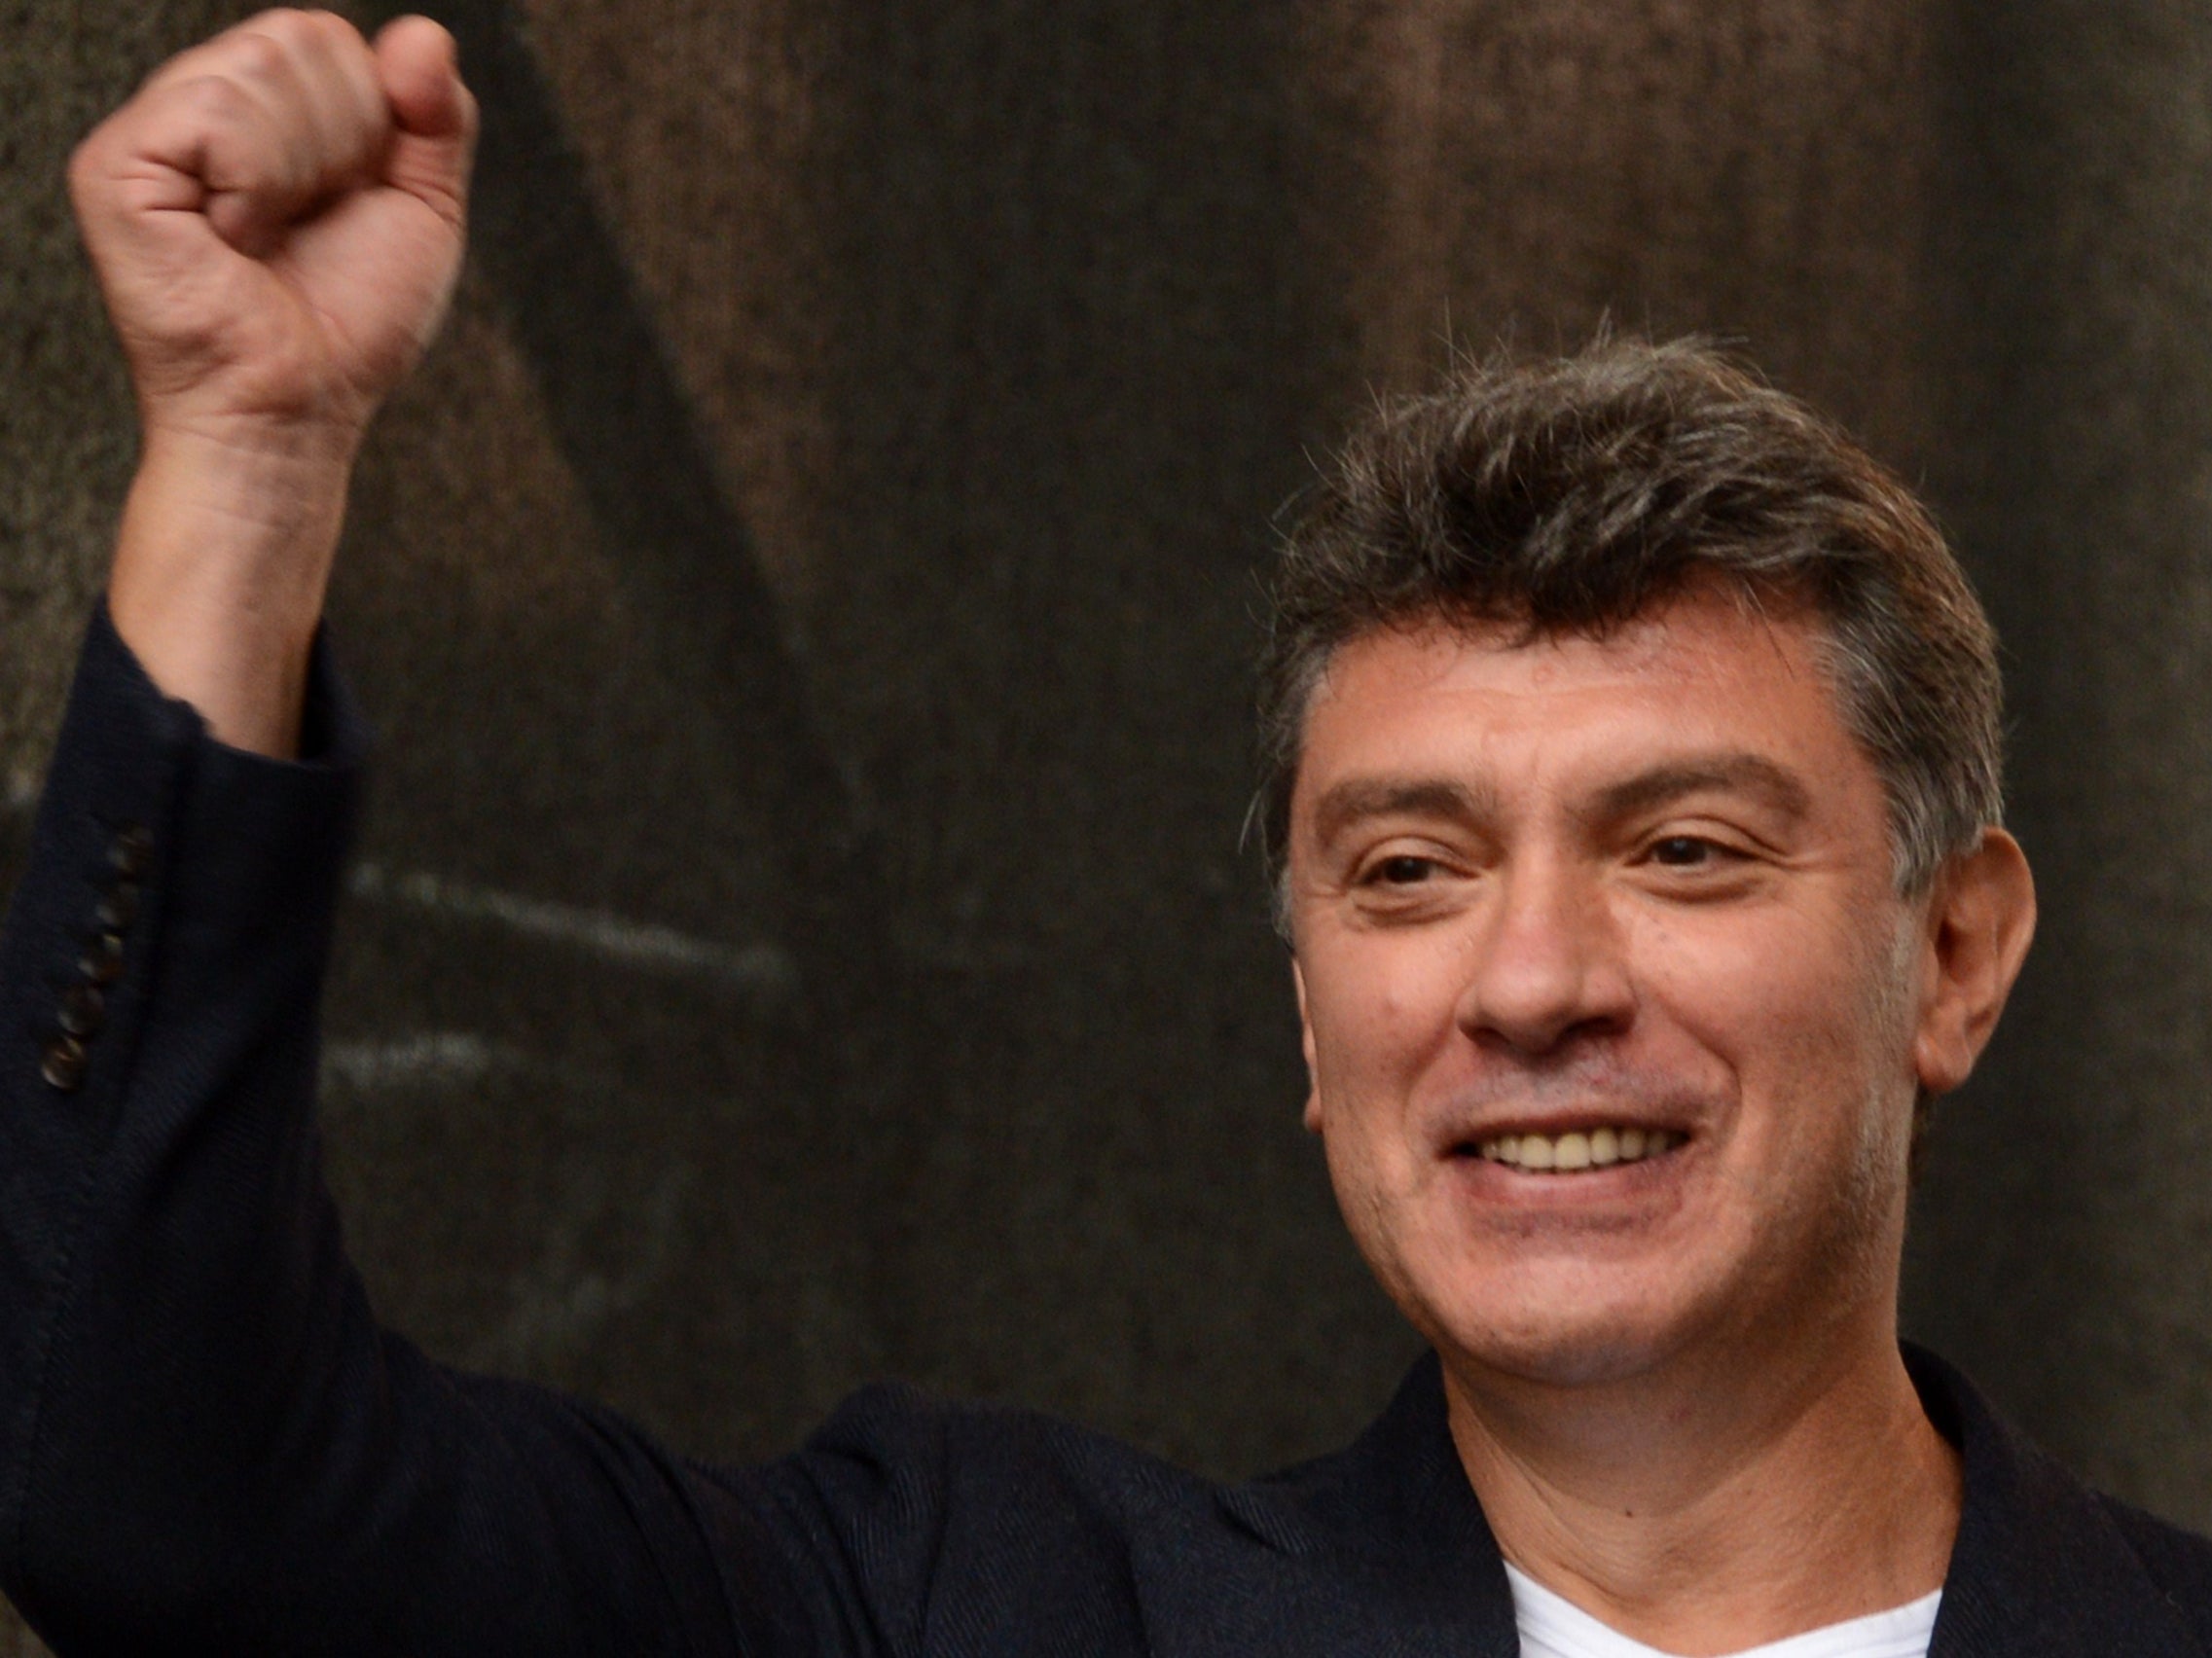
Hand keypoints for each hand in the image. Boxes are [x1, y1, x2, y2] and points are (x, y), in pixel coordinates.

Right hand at [72, 8, 473, 448]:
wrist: (298, 408)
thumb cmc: (347, 326)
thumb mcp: (422, 209)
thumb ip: (436, 117)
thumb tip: (423, 33)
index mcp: (261, 112)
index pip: (328, 37)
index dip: (371, 120)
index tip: (349, 197)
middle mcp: (198, 107)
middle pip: (301, 35)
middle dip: (343, 141)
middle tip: (307, 220)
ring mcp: (151, 131)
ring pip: (263, 63)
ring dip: (302, 168)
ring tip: (268, 233)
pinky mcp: (117, 166)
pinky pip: (219, 113)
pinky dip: (257, 184)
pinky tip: (235, 237)